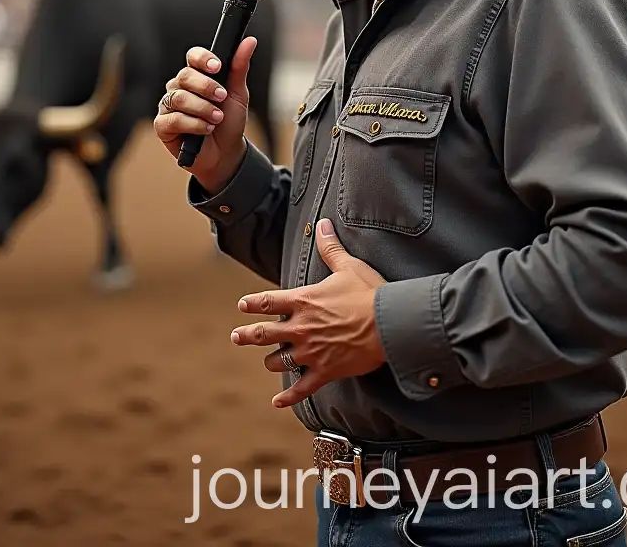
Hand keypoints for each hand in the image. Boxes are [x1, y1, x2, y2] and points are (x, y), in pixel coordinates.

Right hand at [153, 37, 256, 192]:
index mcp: (196, 77)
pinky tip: (206, 129)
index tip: (217, 66)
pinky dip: (194, 124)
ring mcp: (168, 106)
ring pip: (179, 98)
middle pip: (185, 76)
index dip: (203, 58)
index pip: (193, 57)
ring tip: (217, 118)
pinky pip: (173, 119)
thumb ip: (239, 68)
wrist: (226, 153)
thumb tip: (249, 41)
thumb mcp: (237, 94)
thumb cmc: (228, 122)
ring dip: (203, 108)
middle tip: (222, 98)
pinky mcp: (163, 126)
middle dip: (207, 87)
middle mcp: (179, 88)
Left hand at [230, 218, 387, 407]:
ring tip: (268, 362)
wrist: (390, 323)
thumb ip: (330, 247)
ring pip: (278, 362)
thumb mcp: (348, 266)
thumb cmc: (370, 293)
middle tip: (236, 337)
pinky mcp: (325, 371)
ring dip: (271, 362)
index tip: (242, 306)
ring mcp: (311, 352)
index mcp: (303, 301)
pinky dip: (288, 397)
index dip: (252, 304)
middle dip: (247, 336)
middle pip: (263, 334)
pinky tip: (278, 402)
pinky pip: (301, 389)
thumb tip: (323, 223)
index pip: (268, 302)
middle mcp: (301, 327)